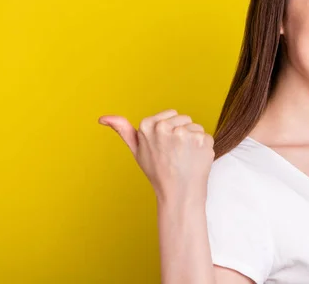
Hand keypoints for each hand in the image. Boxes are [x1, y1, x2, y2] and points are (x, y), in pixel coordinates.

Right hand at [98, 109, 214, 203]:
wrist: (178, 194)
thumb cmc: (158, 172)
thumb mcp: (137, 150)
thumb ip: (123, 130)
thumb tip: (102, 118)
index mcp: (147, 125)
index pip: (170, 114)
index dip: (170, 130)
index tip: (166, 146)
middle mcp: (164, 126)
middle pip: (184, 118)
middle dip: (182, 133)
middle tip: (175, 154)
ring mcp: (184, 133)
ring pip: (195, 127)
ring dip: (193, 140)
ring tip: (184, 157)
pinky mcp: (201, 140)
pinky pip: (206, 136)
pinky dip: (203, 147)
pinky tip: (194, 160)